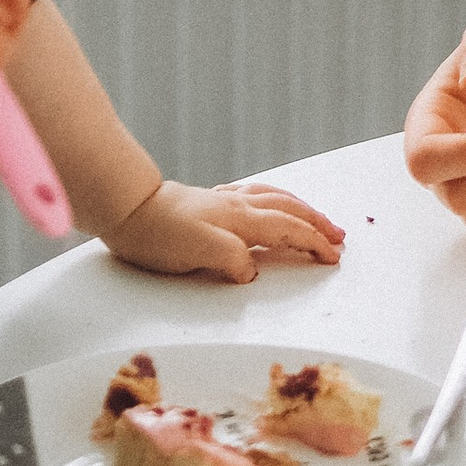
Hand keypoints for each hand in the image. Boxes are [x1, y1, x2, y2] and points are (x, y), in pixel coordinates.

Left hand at [102, 179, 345, 283]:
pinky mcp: (210, 201)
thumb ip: (233, 261)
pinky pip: (254, 194)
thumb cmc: (159, 234)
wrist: (127, 210)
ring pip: (275, 198)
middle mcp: (238, 206)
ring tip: (315, 217)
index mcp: (242, 220)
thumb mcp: (200, 253)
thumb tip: (252, 272)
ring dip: (301, 208)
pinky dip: (273, 198)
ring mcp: (224, 200)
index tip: (333, 257)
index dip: (314, 243)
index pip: (289, 230)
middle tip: (338, 236)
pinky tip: (268, 202)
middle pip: (290, 209)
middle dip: (317, 223)